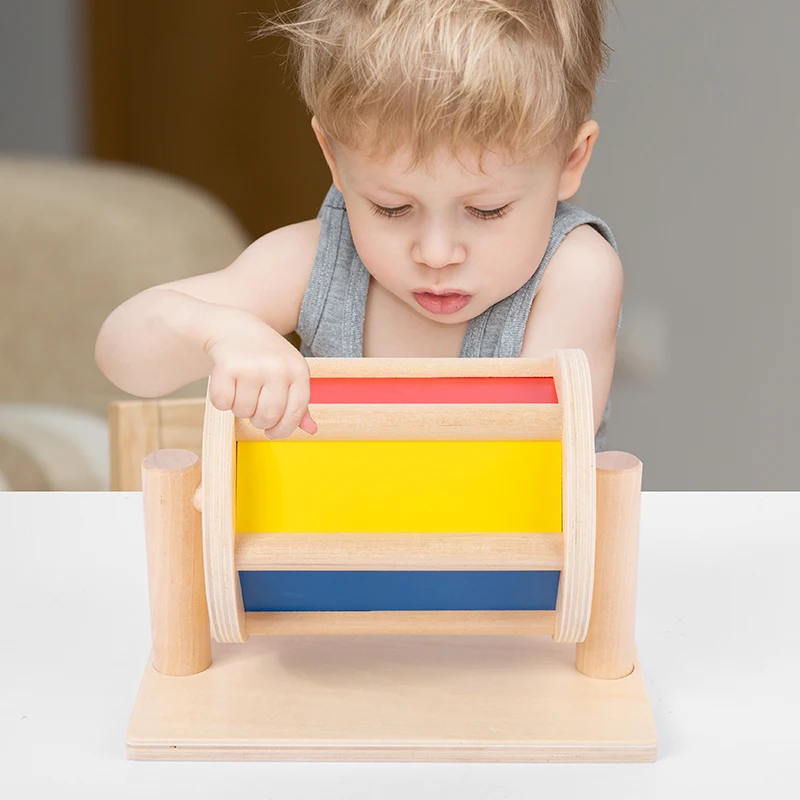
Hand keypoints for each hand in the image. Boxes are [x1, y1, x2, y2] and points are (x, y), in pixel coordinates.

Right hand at [204, 315, 316, 438]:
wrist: (235, 328)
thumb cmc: (265, 357)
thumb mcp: (289, 374)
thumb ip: (299, 403)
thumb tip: (312, 430)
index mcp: (299, 370)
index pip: (295, 413)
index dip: (283, 429)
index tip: (273, 432)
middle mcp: (278, 368)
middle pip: (268, 417)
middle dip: (258, 420)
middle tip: (254, 407)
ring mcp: (252, 366)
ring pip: (243, 412)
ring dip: (239, 408)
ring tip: (241, 389)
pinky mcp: (227, 366)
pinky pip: (222, 403)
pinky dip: (221, 400)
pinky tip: (227, 384)